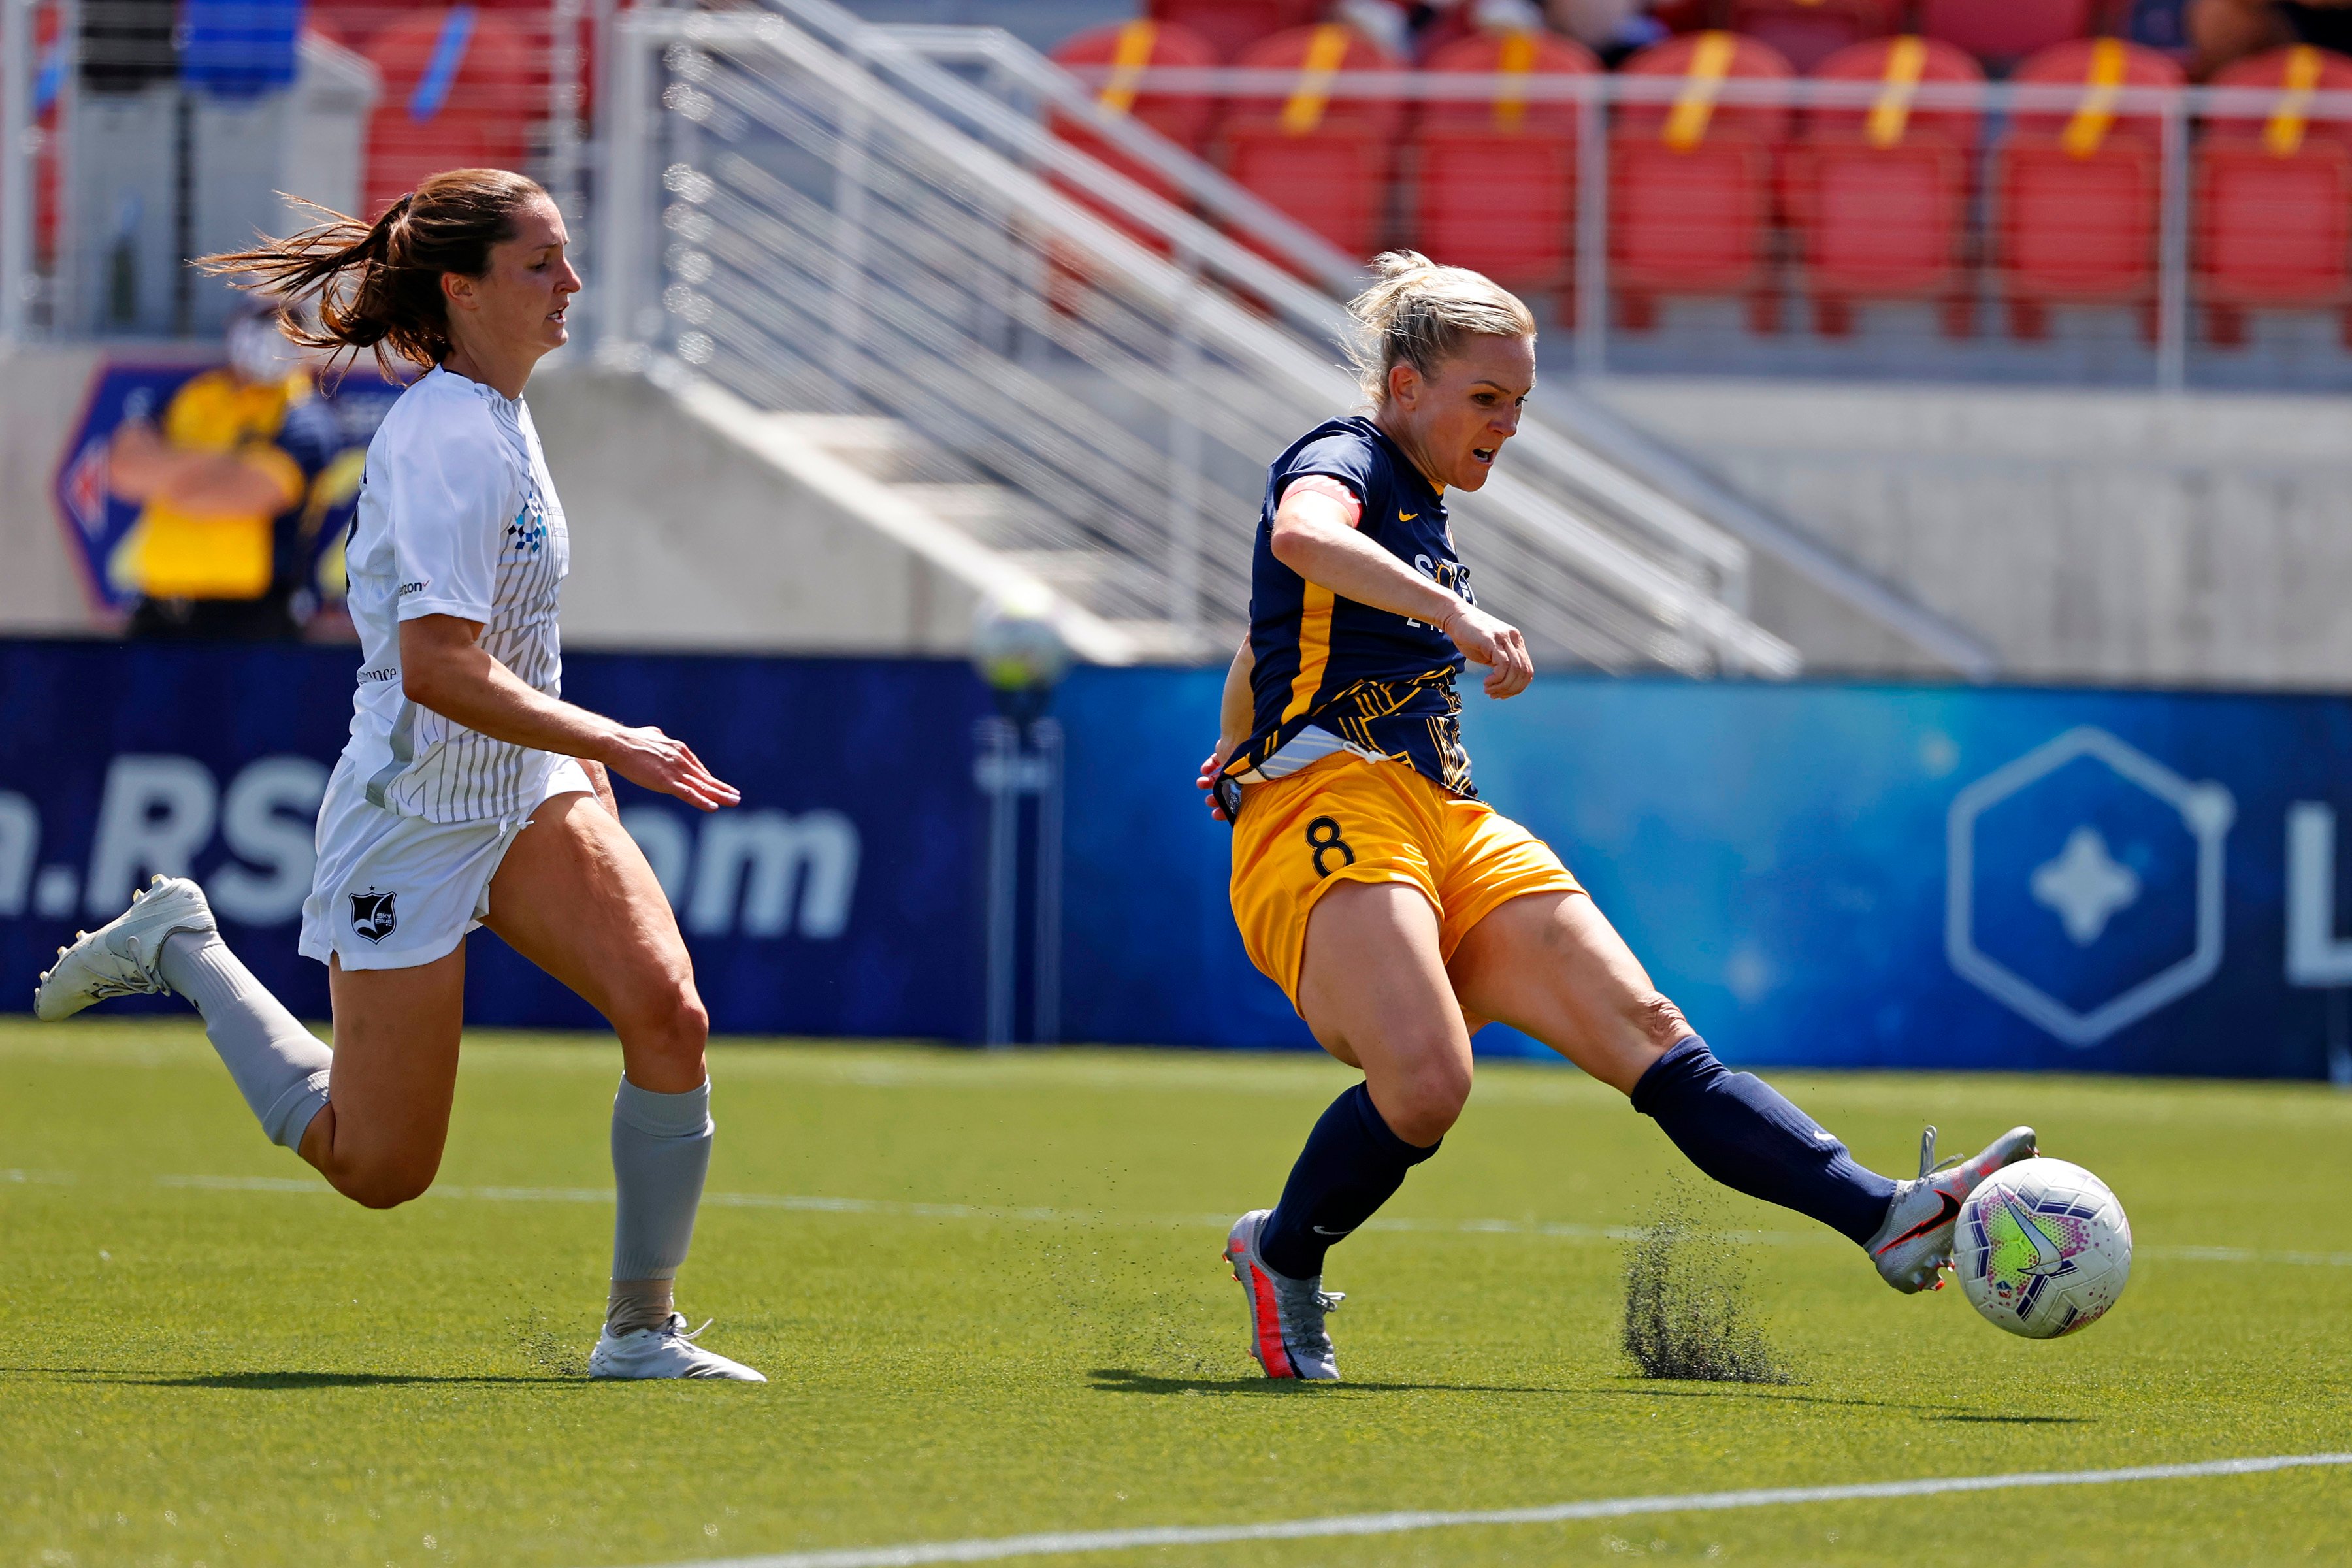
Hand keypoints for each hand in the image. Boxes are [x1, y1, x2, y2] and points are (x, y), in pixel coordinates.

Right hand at [599, 725, 739, 811]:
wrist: (618, 743)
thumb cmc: (630, 740)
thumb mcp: (651, 734)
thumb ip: (659, 738)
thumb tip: (658, 736)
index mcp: (679, 750)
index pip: (698, 768)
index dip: (709, 779)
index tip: (719, 786)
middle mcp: (682, 760)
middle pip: (705, 778)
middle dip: (722, 788)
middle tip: (736, 796)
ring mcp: (675, 771)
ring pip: (702, 786)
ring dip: (719, 795)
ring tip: (733, 802)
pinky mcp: (666, 782)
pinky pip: (688, 794)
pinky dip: (702, 801)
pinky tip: (713, 807)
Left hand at [1196, 737, 1239, 821]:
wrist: (1240, 736)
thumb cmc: (1245, 761)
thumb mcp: (1241, 782)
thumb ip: (1235, 795)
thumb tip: (1229, 811)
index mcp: (1251, 781)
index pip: (1238, 799)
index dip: (1227, 809)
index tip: (1215, 814)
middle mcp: (1244, 772)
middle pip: (1228, 788)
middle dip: (1216, 796)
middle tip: (1208, 801)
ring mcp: (1234, 760)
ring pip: (1220, 775)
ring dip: (1209, 781)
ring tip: (1200, 784)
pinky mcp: (1226, 750)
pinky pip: (1215, 760)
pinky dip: (1209, 766)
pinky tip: (1203, 771)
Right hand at [1441, 602, 1533, 698]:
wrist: (1455, 617)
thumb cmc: (1469, 636)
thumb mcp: (1489, 652)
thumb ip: (1500, 663)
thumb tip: (1506, 685)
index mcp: (1516, 641)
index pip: (1527, 670)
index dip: (1518, 687)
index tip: (1502, 695)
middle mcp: (1513, 639)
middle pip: (1523, 672)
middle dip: (1510, 689)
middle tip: (1495, 695)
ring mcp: (1504, 638)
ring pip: (1515, 670)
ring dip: (1502, 686)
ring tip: (1488, 690)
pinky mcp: (1492, 641)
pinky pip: (1503, 665)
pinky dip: (1497, 679)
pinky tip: (1486, 683)